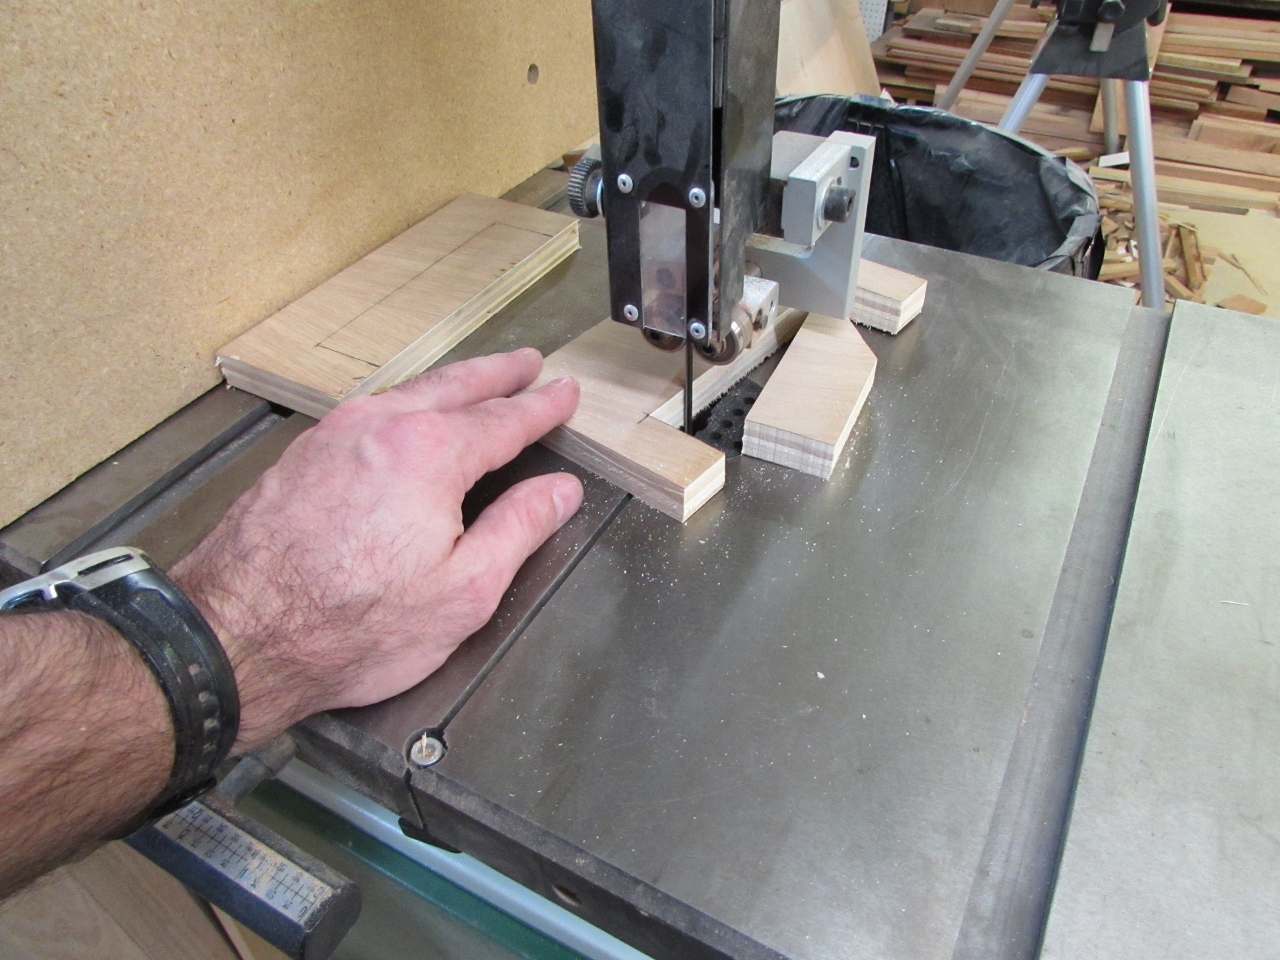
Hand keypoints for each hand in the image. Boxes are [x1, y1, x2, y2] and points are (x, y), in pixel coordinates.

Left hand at [173, 348, 581, 750]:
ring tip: (475, 382)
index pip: (503, 420)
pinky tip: (406, 418)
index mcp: (429, 453)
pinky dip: (404, 404)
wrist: (236, 638)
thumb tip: (559, 492)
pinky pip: (368, 413)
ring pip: (405, 393)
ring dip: (449, 384)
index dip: (541, 407)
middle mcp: (379, 427)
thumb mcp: (463, 591)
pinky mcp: (300, 457)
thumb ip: (518, 529)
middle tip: (527, 362)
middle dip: (497, 372)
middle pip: (453, 387)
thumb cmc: (350, 626)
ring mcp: (332, 436)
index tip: (565, 392)